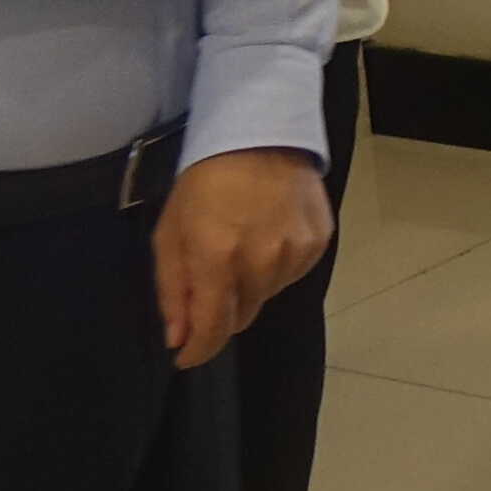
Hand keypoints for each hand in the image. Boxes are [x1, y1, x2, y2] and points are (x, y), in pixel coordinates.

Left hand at [154, 148, 328, 365]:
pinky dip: (276, 268)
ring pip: (267, 295)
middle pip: (242, 316)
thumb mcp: (171, 232)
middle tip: (211, 281)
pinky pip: (292, 274)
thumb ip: (174, 289)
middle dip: (221, 311)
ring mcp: (296, 251)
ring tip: (242, 248)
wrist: (261, 133)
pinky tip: (266, 238)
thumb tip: (178, 338)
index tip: (184, 357)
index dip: (197, 351)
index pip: (213, 328)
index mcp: (218, 257)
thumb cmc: (204, 182)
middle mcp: (262, 260)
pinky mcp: (319, 242)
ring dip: (249, 287)